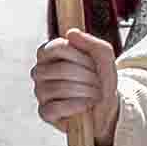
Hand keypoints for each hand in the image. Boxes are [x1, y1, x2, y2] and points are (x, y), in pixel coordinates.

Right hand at [33, 29, 117, 145]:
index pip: (58, 47)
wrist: (107, 107)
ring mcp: (40, 92)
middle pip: (61, 69)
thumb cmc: (101, 80)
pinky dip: (76, 106)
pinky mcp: (44, 112)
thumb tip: (71, 33)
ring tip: (96, 95)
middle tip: (98, 84)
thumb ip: (92, 43)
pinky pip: (54, 108)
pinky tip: (86, 105)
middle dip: (87, 77)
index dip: (81, 57)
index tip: (94, 65)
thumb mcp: (104, 58)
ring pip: (58, 88)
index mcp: (49, 53)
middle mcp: (40, 71)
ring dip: (85, 92)